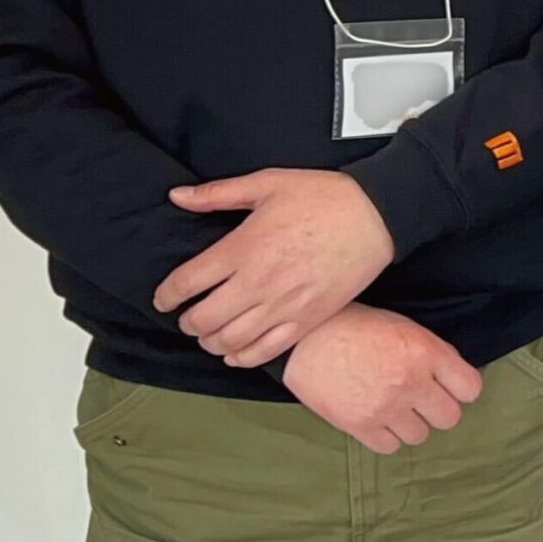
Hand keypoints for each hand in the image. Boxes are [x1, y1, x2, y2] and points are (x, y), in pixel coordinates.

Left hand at [155, 169, 396, 366]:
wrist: (378, 215)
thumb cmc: (324, 196)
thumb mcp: (268, 183)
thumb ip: (218, 193)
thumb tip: (177, 197)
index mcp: (243, 248)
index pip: (186, 283)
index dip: (166, 296)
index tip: (164, 298)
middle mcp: (258, 282)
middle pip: (203, 319)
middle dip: (187, 322)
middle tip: (188, 317)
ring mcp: (284, 305)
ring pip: (230, 341)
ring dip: (211, 342)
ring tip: (211, 334)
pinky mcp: (308, 319)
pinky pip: (266, 351)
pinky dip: (243, 357)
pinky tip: (236, 352)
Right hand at [282, 304, 482, 454]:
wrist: (308, 339)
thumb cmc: (359, 328)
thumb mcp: (407, 328)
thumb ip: (436, 354)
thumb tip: (456, 380)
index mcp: (425, 353)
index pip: (471, 389)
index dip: (462, 389)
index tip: (451, 388)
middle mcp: (409, 382)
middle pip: (449, 418)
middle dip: (438, 409)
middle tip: (422, 399)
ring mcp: (384, 406)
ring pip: (420, 436)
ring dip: (411, 424)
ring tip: (395, 407)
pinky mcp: (358, 425)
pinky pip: (390, 446)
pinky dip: (386, 436)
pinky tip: (378, 418)